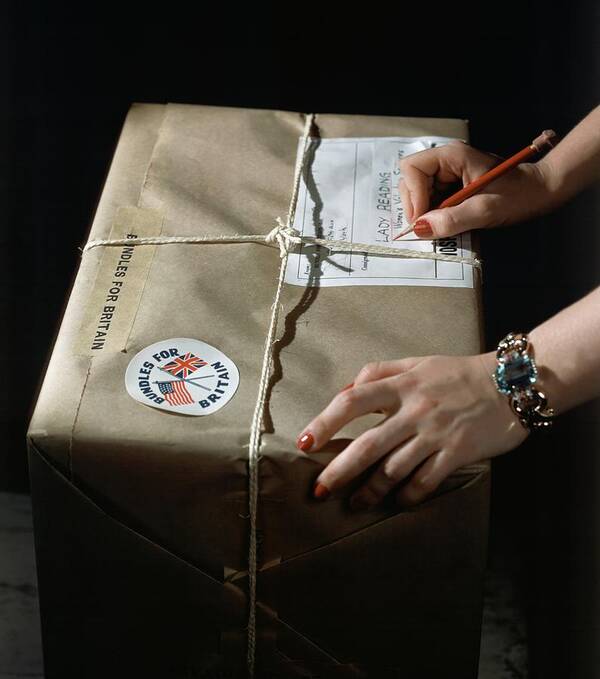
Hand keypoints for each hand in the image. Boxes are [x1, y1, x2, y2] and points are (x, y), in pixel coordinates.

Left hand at [296, 353, 527, 507]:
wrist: (509, 383)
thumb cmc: (457, 373)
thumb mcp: (416, 362)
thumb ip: (378, 371)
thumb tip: (344, 390)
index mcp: (401, 386)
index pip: (352, 402)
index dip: (325, 422)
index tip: (306, 442)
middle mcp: (415, 411)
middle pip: (368, 445)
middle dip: (339, 471)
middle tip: (319, 490)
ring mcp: (436, 434)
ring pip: (394, 469)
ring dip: (371, 491)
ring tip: (355, 503)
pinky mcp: (457, 454)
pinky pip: (426, 481)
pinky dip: (409, 495)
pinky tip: (398, 502)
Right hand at [399, 141, 552, 238]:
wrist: (540, 191)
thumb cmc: (518, 195)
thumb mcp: (485, 209)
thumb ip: (452, 219)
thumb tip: (420, 229)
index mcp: (452, 156)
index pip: (412, 168)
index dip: (412, 195)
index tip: (423, 218)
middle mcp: (446, 161)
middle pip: (410, 180)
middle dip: (415, 204)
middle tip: (429, 226)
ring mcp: (448, 173)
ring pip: (417, 192)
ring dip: (424, 211)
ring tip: (441, 224)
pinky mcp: (451, 185)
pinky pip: (429, 199)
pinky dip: (432, 213)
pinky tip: (447, 221)